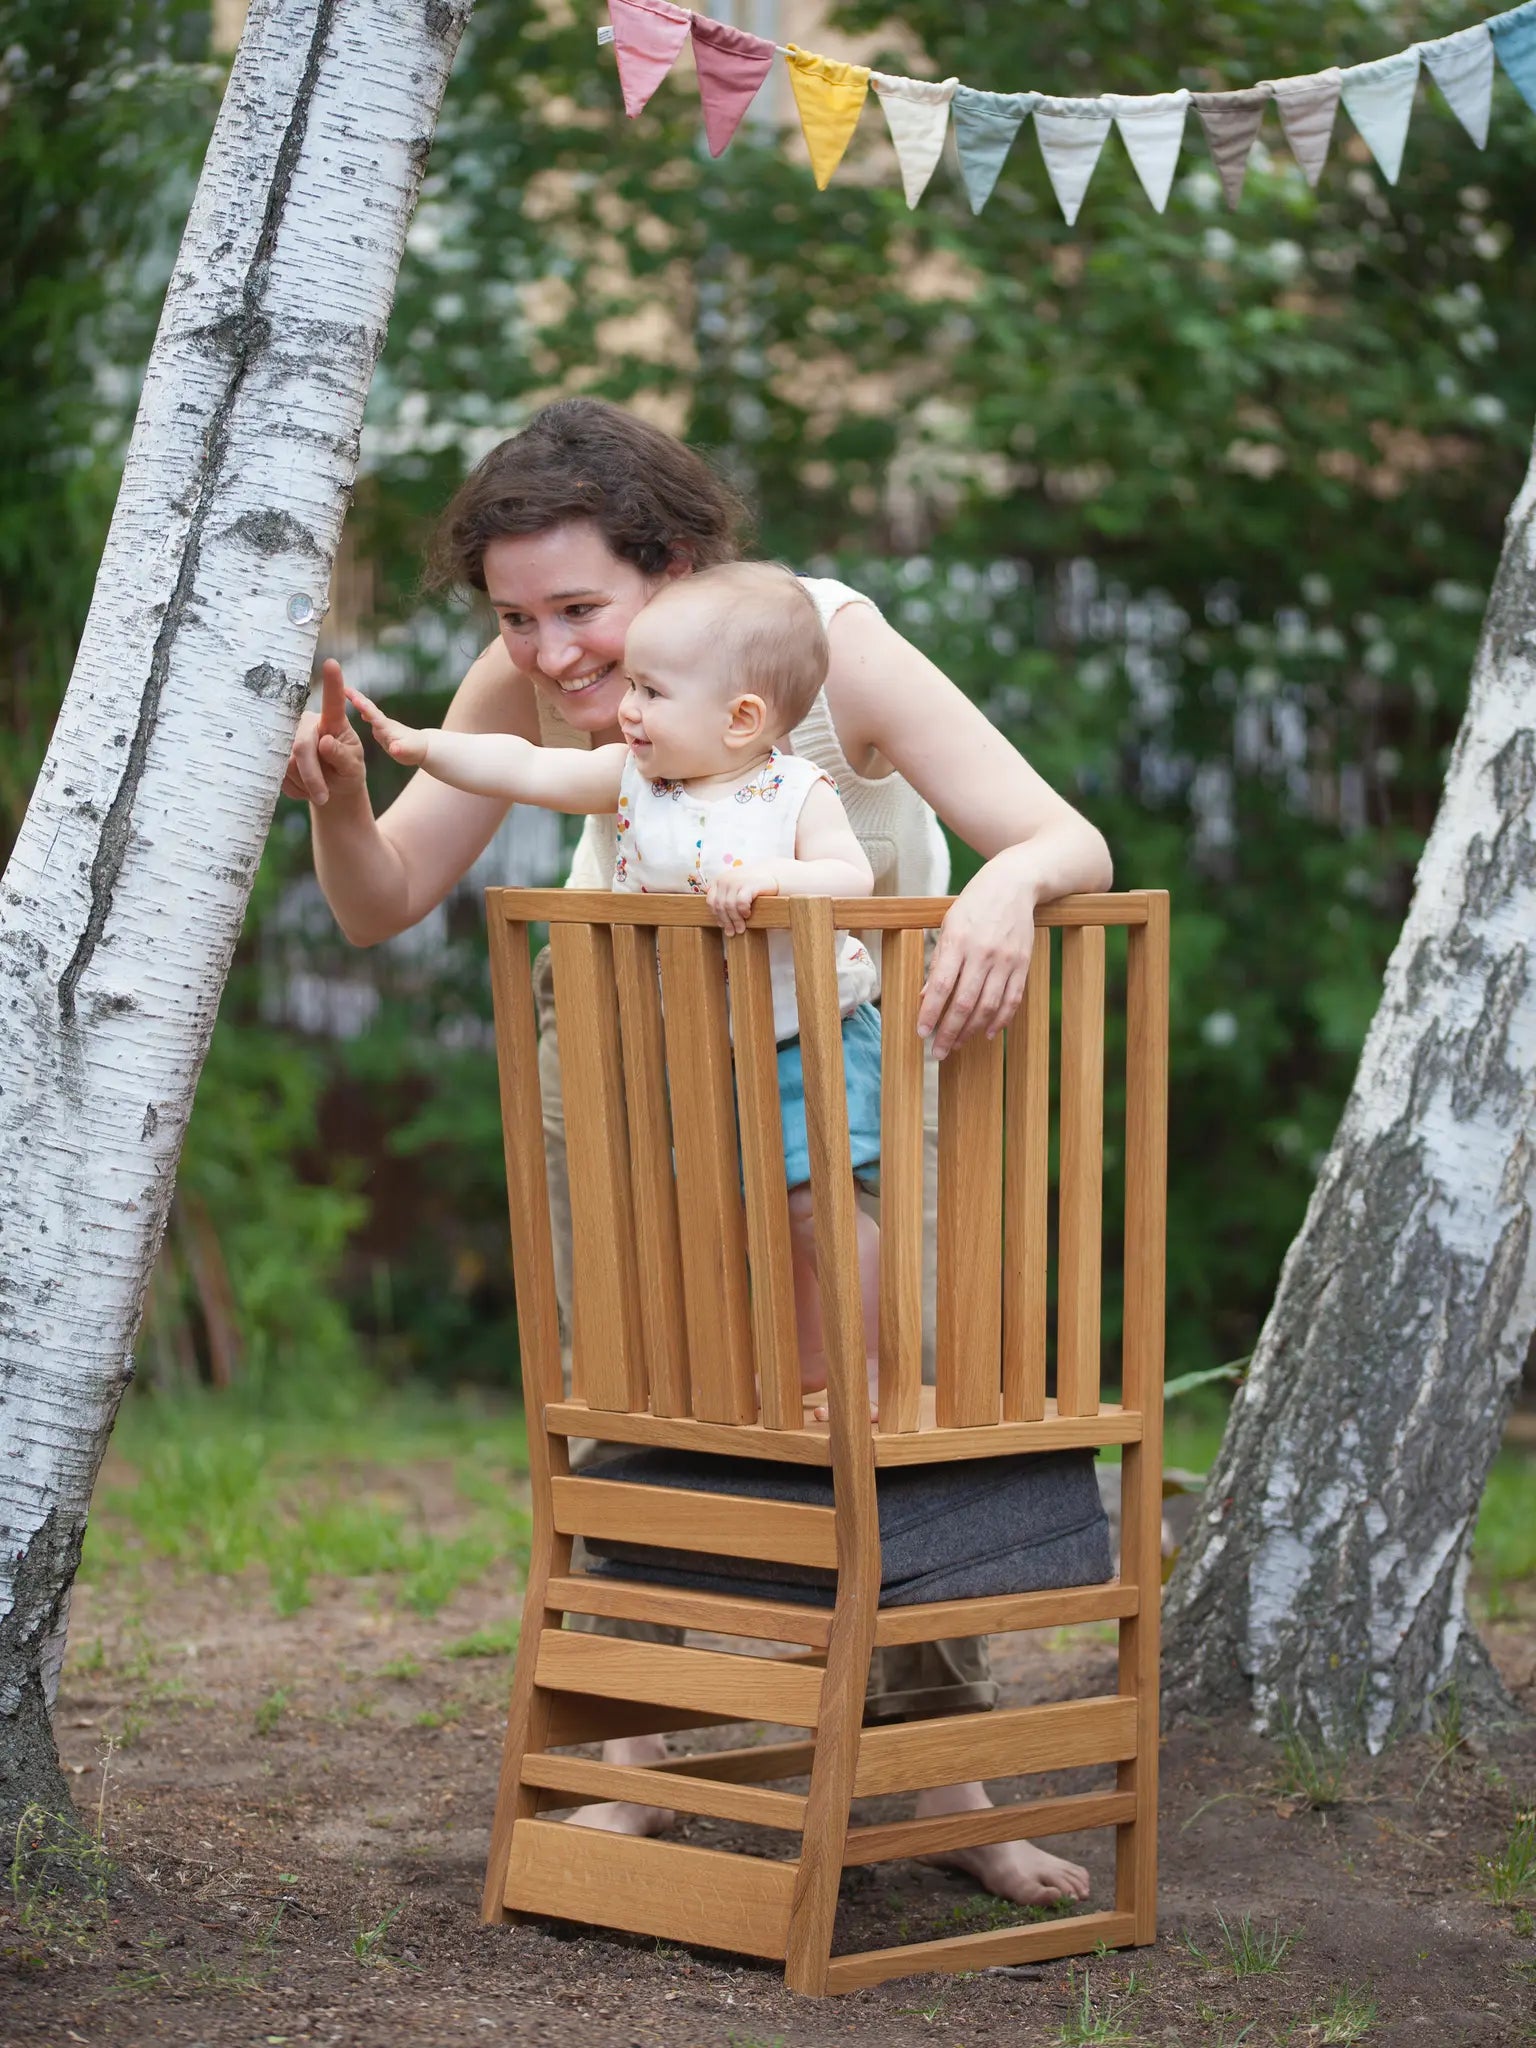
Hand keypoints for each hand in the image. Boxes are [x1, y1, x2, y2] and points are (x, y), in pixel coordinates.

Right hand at [281, 658, 367, 805]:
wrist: (330, 788)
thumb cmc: (347, 771)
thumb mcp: (353, 768)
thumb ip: (343, 756)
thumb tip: (324, 743)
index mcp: (333, 722)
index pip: (333, 703)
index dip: (332, 684)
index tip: (332, 663)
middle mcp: (307, 723)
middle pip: (302, 746)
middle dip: (313, 775)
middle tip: (324, 797)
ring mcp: (288, 737)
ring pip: (288, 763)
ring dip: (305, 783)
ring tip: (320, 788)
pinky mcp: (274, 754)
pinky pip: (279, 775)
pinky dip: (295, 789)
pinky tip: (304, 787)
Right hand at [344, 682, 428, 765]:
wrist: (422, 746)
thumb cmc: (415, 750)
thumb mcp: (408, 752)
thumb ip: (400, 749)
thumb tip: (395, 749)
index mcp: (387, 727)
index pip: (374, 715)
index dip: (363, 707)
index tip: (353, 697)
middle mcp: (383, 723)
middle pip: (369, 707)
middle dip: (357, 697)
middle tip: (344, 687)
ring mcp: (381, 724)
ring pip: (367, 709)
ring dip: (357, 699)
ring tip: (344, 690)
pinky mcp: (380, 728)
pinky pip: (368, 714)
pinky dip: (360, 707)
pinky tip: (354, 704)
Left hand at [706, 863, 778, 935]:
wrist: (771, 874)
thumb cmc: (751, 884)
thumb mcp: (734, 888)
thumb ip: (723, 896)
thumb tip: (716, 916)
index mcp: (718, 880)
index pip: (711, 901)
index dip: (716, 915)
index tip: (722, 925)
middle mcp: (725, 880)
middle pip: (720, 905)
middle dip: (726, 921)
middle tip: (731, 932)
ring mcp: (736, 881)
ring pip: (729, 906)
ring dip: (735, 920)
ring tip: (740, 929)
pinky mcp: (748, 885)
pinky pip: (741, 902)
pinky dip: (743, 911)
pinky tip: (747, 915)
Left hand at [918, 856, 1036, 1057]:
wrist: (1014, 884)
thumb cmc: (974, 905)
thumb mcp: (948, 926)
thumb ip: (939, 962)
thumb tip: (926, 996)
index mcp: (959, 941)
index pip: (942, 986)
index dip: (931, 1013)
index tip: (921, 1033)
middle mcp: (983, 953)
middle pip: (965, 1003)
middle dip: (949, 1032)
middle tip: (938, 1052)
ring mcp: (1006, 961)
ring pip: (988, 1007)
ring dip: (971, 1031)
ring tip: (957, 1045)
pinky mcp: (1023, 965)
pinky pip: (1012, 1000)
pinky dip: (1000, 1020)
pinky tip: (988, 1033)